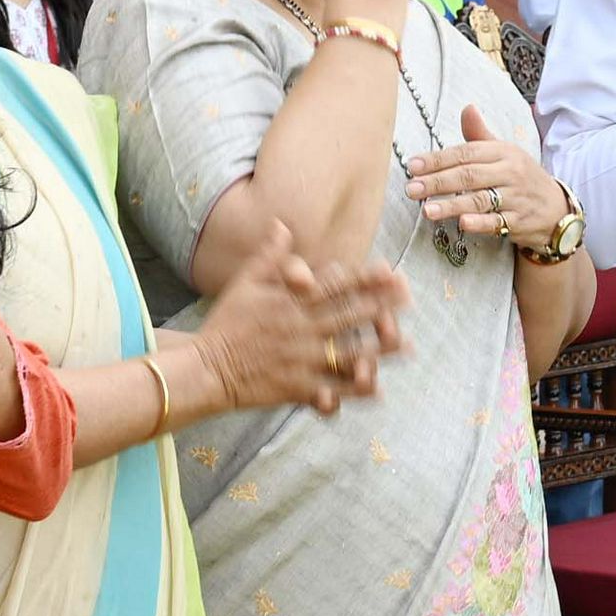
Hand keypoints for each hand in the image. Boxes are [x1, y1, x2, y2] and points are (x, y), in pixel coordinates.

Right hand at [181, 216, 405, 419]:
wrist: (205, 368)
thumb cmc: (226, 324)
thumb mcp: (244, 283)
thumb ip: (269, 256)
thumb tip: (283, 224)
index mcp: (291, 303)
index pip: (335, 287)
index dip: (365, 278)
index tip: (391, 271)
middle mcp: (301, 329)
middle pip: (349, 316)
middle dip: (382, 306)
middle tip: (410, 299)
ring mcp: (302, 360)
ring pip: (348, 354)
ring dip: (379, 350)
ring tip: (406, 346)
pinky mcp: (297, 388)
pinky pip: (331, 390)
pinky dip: (353, 391)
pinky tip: (376, 389)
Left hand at [406, 102, 565, 255]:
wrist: (556, 207)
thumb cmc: (520, 177)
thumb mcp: (504, 152)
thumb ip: (480, 135)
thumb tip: (467, 108)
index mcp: (502, 152)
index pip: (466, 153)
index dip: (438, 159)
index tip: (413, 165)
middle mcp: (510, 173)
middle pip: (469, 175)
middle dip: (437, 182)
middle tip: (411, 189)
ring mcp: (515, 198)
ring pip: (480, 200)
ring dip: (452, 205)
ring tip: (427, 210)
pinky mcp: (519, 221)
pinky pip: (497, 223)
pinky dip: (480, 223)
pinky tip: (462, 224)